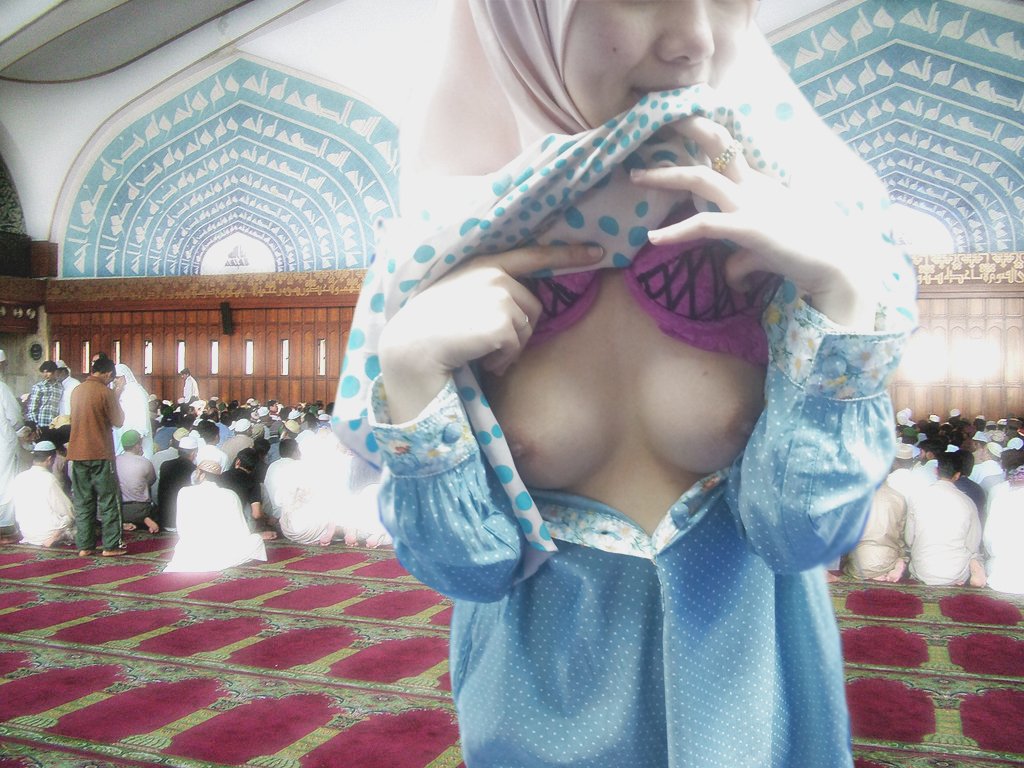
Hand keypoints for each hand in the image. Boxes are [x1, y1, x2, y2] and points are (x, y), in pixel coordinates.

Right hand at [378, 243, 602, 422]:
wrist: (411, 347)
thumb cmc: (432, 327)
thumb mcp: (459, 292)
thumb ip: (489, 287)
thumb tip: (521, 306)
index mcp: (484, 263)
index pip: (533, 254)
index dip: (568, 254)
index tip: (598, 252)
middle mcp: (494, 273)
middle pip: (534, 306)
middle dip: (517, 329)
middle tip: (484, 341)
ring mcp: (498, 295)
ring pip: (528, 328)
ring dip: (508, 347)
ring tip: (477, 348)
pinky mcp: (501, 321)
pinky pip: (517, 347)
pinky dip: (502, 360)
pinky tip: (479, 358)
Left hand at [630, 116, 879, 331]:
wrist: (833, 264)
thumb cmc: (804, 254)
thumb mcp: (765, 249)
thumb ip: (743, 255)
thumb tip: (732, 271)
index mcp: (758, 184)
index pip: (728, 149)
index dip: (705, 132)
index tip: (679, 121)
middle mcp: (752, 187)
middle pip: (714, 146)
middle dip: (686, 129)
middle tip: (655, 121)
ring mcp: (750, 204)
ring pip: (700, 179)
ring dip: (665, 176)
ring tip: (635, 177)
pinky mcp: (748, 227)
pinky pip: (705, 224)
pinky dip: (677, 231)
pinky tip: (654, 239)